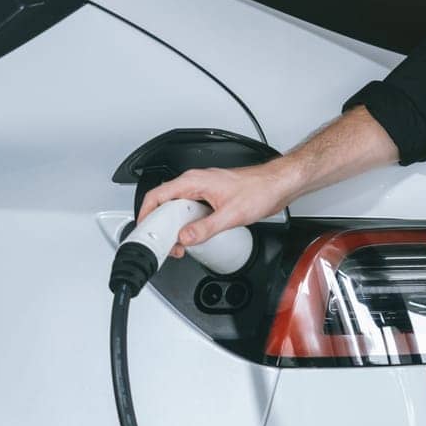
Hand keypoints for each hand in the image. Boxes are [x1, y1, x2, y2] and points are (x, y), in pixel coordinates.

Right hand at [135, 161, 296, 258]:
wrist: (279, 184)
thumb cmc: (260, 189)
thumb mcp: (231, 214)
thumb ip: (205, 228)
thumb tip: (185, 238)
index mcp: (194, 181)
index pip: (157, 196)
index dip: (145, 215)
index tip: (145, 232)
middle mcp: (196, 183)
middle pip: (165, 205)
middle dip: (162, 227)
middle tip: (167, 244)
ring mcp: (204, 190)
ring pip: (179, 209)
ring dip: (176, 227)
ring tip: (181, 244)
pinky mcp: (212, 198)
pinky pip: (192, 211)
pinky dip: (189, 224)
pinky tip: (195, 236)